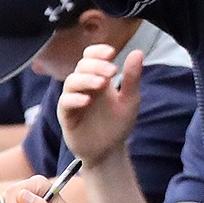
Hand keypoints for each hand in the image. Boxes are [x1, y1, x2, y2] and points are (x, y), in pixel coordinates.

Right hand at [59, 45, 140, 168]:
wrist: (109, 151)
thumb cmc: (117, 124)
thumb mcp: (130, 100)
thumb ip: (131, 78)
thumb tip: (137, 52)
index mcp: (99, 79)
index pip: (91, 57)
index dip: (97, 52)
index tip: (111, 52)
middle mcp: (84, 87)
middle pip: (81, 66)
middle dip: (96, 65)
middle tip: (113, 71)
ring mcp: (73, 100)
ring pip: (71, 82)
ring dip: (86, 79)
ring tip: (102, 84)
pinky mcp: (67, 116)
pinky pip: (65, 103)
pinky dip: (74, 99)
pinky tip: (87, 100)